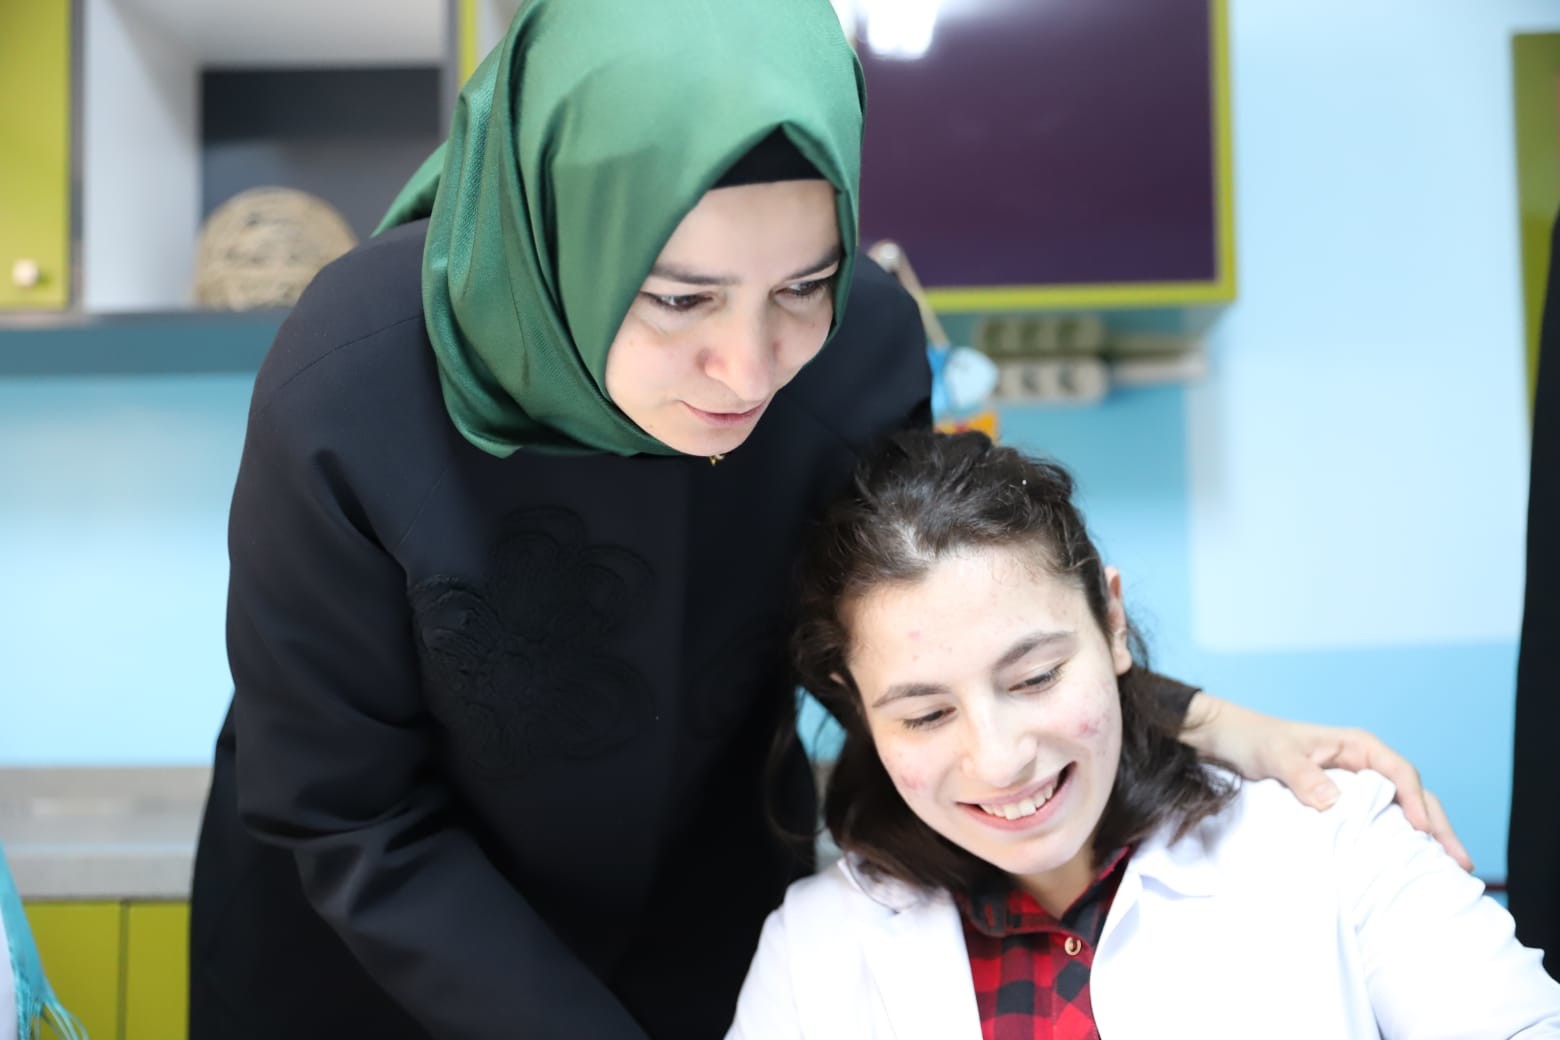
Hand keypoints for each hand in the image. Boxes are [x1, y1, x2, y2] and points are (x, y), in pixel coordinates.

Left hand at [1180, 692, 1473, 871]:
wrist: (1228, 740)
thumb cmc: (1254, 741)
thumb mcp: (1275, 755)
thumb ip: (1302, 775)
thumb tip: (1334, 802)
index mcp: (1357, 746)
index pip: (1400, 773)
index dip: (1416, 802)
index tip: (1421, 831)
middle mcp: (1364, 764)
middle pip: (1412, 794)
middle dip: (1438, 826)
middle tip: (1460, 863)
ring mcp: (1357, 784)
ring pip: (1402, 809)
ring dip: (1426, 836)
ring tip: (1449, 870)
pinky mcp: (1344, 802)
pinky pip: (1380, 820)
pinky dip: (1398, 839)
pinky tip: (1409, 864)